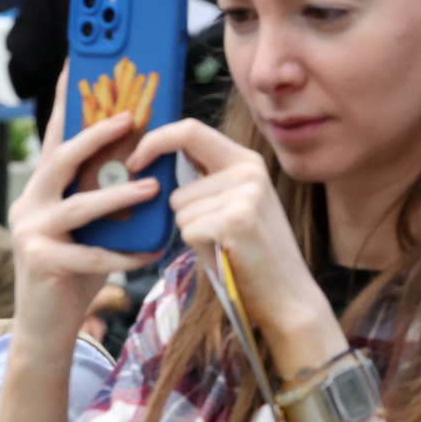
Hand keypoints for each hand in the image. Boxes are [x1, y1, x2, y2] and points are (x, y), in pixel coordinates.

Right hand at [8, 65, 162, 349]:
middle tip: (130, 117)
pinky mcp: (42, 263)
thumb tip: (151, 162)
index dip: (66, 101)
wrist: (49, 326)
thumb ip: (108, 193)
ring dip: (118, 195)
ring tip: (153, 187)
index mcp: (45, 188)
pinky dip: (126, 252)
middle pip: (60, 158)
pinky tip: (153, 251)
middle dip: (95, 135)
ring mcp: (31, 232)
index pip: (56, 136)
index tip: (77, 63)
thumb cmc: (80, 268)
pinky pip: (92, 253)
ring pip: (78, 205)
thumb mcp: (95, 224)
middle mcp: (31, 203)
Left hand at [124, 119, 330, 343]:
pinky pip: (188, 230)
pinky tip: (227, 253)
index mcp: (247, 161)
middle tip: (215, 234)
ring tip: (226, 244)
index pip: (190, 130)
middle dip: (184, 217)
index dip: (155, 141)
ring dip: (194, 233)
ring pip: (180, 211)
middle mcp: (249, 171)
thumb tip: (151, 164)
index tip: (134, 162)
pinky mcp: (236, 219)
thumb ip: (207, 179)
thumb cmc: (251, 251)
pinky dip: (200, 248)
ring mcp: (246, 194)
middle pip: (178, 188)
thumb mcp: (235, 202)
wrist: (286, 292)